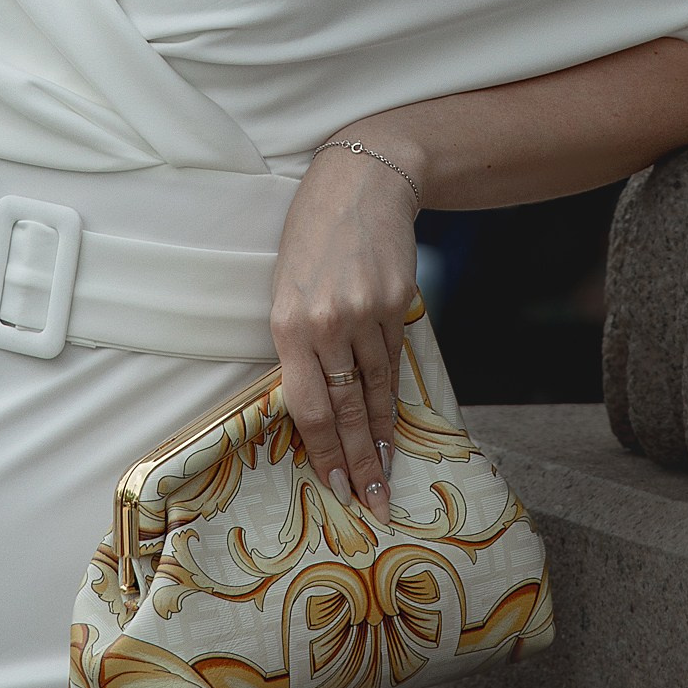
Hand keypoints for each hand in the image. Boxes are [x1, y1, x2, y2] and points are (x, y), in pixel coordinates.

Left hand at [269, 140, 422, 524]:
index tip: (338, 488)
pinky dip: (396, 396)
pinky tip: (398, 424)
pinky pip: (396, 361)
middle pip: (348, 409)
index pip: (308, 407)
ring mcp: (368, 313)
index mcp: (288, 323)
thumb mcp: (287, 288)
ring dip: (384, 438)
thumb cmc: (311, 237)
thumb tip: (316, 405)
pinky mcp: (401, 303)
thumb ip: (298, 343)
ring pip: (377, 391)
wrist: (362, 182)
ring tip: (388, 475)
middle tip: (375, 505)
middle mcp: (328, 323)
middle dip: (361, 462)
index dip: (325, 453)